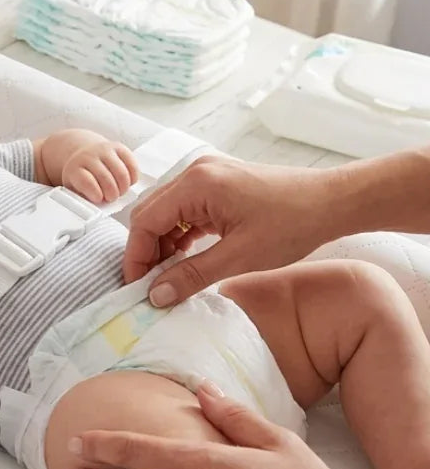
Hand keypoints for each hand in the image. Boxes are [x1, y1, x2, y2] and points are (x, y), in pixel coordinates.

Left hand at [61, 136, 137, 203]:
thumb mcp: (75, 189)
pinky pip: (132, 165)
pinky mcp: (118, 147)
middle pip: (106, 179)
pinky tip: (127, 182)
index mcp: (74, 169)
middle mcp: (89, 156)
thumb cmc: (81, 178)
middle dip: (112, 194)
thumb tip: (93, 211)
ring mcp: (104, 149)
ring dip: (123, 188)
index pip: (86, 182)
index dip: (95, 194)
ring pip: (121, 173)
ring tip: (119, 192)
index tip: (99, 199)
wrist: (83, 155)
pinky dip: (132, 178)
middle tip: (110, 198)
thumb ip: (82, 199)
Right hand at [122, 156, 335, 304]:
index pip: (145, 221)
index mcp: (196, 184)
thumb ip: (192, 275)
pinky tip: (186, 257)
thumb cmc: (293, 224)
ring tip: (170, 276)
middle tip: (151, 285)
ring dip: (162, 244)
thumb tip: (155, 295)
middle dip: (146, 251)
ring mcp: (205, 176)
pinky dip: (179, 234)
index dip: (136, 256)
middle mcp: (194, 172)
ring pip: (165, 213)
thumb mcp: (239, 257)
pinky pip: (184, 210)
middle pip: (150, 214)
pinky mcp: (216, 185)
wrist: (332, 202)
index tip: (136, 287)